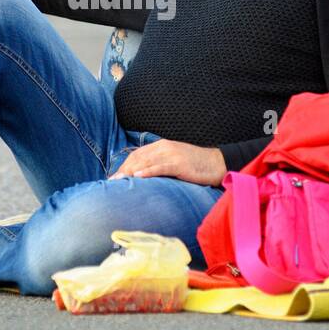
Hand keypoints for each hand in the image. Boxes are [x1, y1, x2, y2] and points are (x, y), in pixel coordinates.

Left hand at [108, 139, 226, 185]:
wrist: (217, 163)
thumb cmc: (195, 165)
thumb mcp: (174, 161)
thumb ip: (159, 165)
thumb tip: (143, 176)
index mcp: (161, 146)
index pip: (137, 155)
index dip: (124, 166)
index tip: (114, 178)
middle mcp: (164, 147)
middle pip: (138, 158)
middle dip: (123, 170)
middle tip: (112, 183)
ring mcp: (171, 154)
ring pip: (146, 162)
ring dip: (130, 171)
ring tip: (118, 181)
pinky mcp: (179, 163)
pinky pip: (160, 167)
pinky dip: (148, 171)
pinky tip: (137, 176)